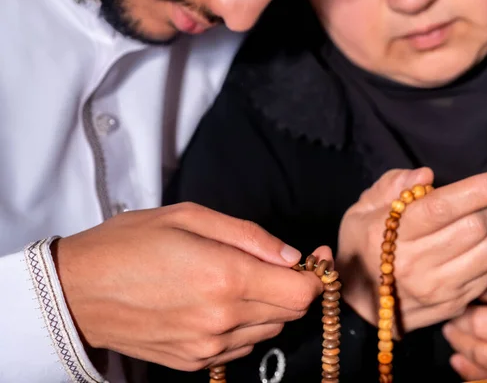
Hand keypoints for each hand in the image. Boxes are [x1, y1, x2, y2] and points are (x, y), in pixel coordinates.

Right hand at [52, 203, 329, 370]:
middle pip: (290, 312)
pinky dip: (246, 324)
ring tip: (242, 279)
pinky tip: (222, 302)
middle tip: (277, 263)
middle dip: (294, 287)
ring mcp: (209, 346)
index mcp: (226, 277)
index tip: (314, 256)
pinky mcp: (194, 362)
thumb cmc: (128, 244)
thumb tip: (292, 255)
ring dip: (270, 305)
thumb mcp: (189, 218)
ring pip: (270, 329)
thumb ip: (249, 236)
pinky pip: (242, 345)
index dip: (316, 274)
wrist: (77, 292)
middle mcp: (223, 319)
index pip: (301, 291)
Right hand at [337, 168, 486, 333]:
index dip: (476, 190)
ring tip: (474, 226)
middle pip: (473, 227)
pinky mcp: (452, 305)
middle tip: (483, 201)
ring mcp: (435, 289)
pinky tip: (472, 249)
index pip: (441, 208)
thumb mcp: (362, 208)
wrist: (358, 299)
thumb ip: (392, 185)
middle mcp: (414, 265)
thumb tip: (426, 176)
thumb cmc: (363, 244)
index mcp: (390, 236)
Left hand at [443, 259, 486, 380]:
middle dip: (459, 314)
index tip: (465, 281)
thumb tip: (482, 272)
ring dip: (458, 341)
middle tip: (453, 307)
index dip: (473, 283)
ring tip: (452, 328)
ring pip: (480, 354)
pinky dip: (469, 370)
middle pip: (480, 324)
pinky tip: (459, 358)